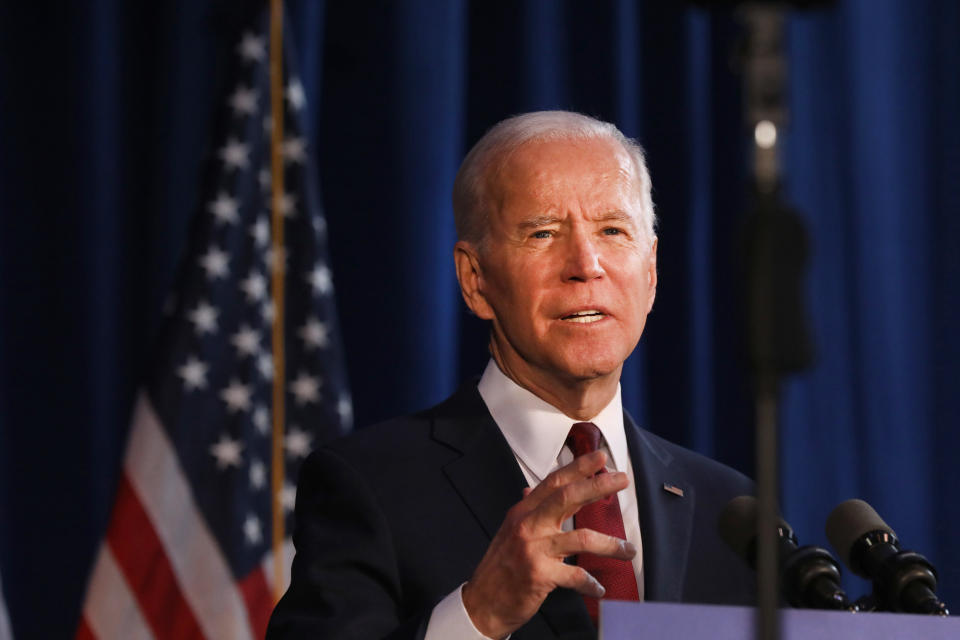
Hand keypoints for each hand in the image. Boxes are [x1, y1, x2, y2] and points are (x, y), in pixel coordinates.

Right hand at [461, 451, 635, 638]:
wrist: (483, 602)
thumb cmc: (500, 567)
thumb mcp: (511, 532)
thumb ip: (528, 510)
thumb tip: (530, 489)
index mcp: (523, 512)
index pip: (553, 482)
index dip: (578, 467)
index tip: (600, 457)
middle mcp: (528, 526)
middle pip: (567, 497)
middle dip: (598, 486)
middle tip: (622, 480)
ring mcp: (534, 550)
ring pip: (581, 538)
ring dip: (610, 544)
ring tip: (628, 550)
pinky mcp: (540, 575)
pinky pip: (575, 576)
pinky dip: (590, 583)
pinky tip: (599, 589)